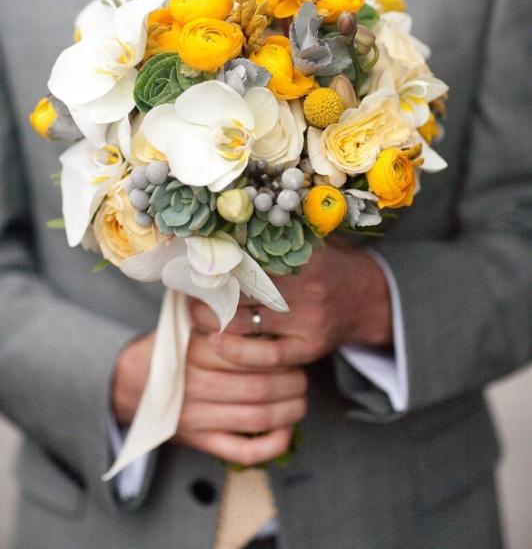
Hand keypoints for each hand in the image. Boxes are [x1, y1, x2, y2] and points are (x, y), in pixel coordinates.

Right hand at [111, 330, 306, 465]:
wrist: (130, 386)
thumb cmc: (169, 348)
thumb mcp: (184, 322)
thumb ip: (214, 312)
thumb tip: (253, 289)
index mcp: (193, 352)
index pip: (246, 354)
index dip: (276, 353)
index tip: (289, 347)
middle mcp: (196, 386)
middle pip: (258, 387)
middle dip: (290, 382)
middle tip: (302, 374)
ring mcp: (199, 418)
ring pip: (257, 418)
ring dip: (289, 410)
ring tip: (300, 397)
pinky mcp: (202, 442)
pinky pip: (243, 452)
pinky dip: (271, 445)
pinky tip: (286, 429)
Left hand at [190, 239, 392, 369]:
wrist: (368, 298)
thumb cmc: (326, 263)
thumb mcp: (309, 239)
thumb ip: (275, 232)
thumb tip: (222, 221)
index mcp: (303, 253)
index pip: (250, 254)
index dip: (218, 257)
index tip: (194, 255)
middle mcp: (307, 286)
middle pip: (242, 289)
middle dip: (209, 290)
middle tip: (187, 287)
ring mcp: (308, 320)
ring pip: (246, 322)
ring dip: (214, 319)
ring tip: (196, 312)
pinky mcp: (309, 347)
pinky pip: (265, 355)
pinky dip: (236, 351)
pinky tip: (215, 342)